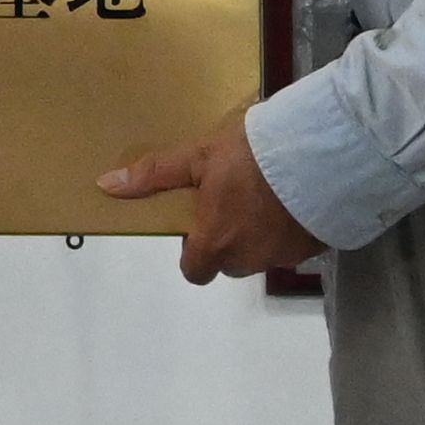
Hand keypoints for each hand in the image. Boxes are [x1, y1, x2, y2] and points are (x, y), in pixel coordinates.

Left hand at [99, 114, 322, 285]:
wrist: (319, 154)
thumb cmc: (251, 156)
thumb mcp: (198, 157)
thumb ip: (154, 175)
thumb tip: (105, 186)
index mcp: (215, 243)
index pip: (194, 271)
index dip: (194, 252)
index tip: (201, 223)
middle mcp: (248, 259)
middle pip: (228, 263)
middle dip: (228, 239)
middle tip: (235, 199)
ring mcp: (284, 257)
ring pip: (261, 255)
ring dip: (259, 234)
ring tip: (267, 194)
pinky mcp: (314, 249)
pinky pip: (293, 247)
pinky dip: (289, 230)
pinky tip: (293, 198)